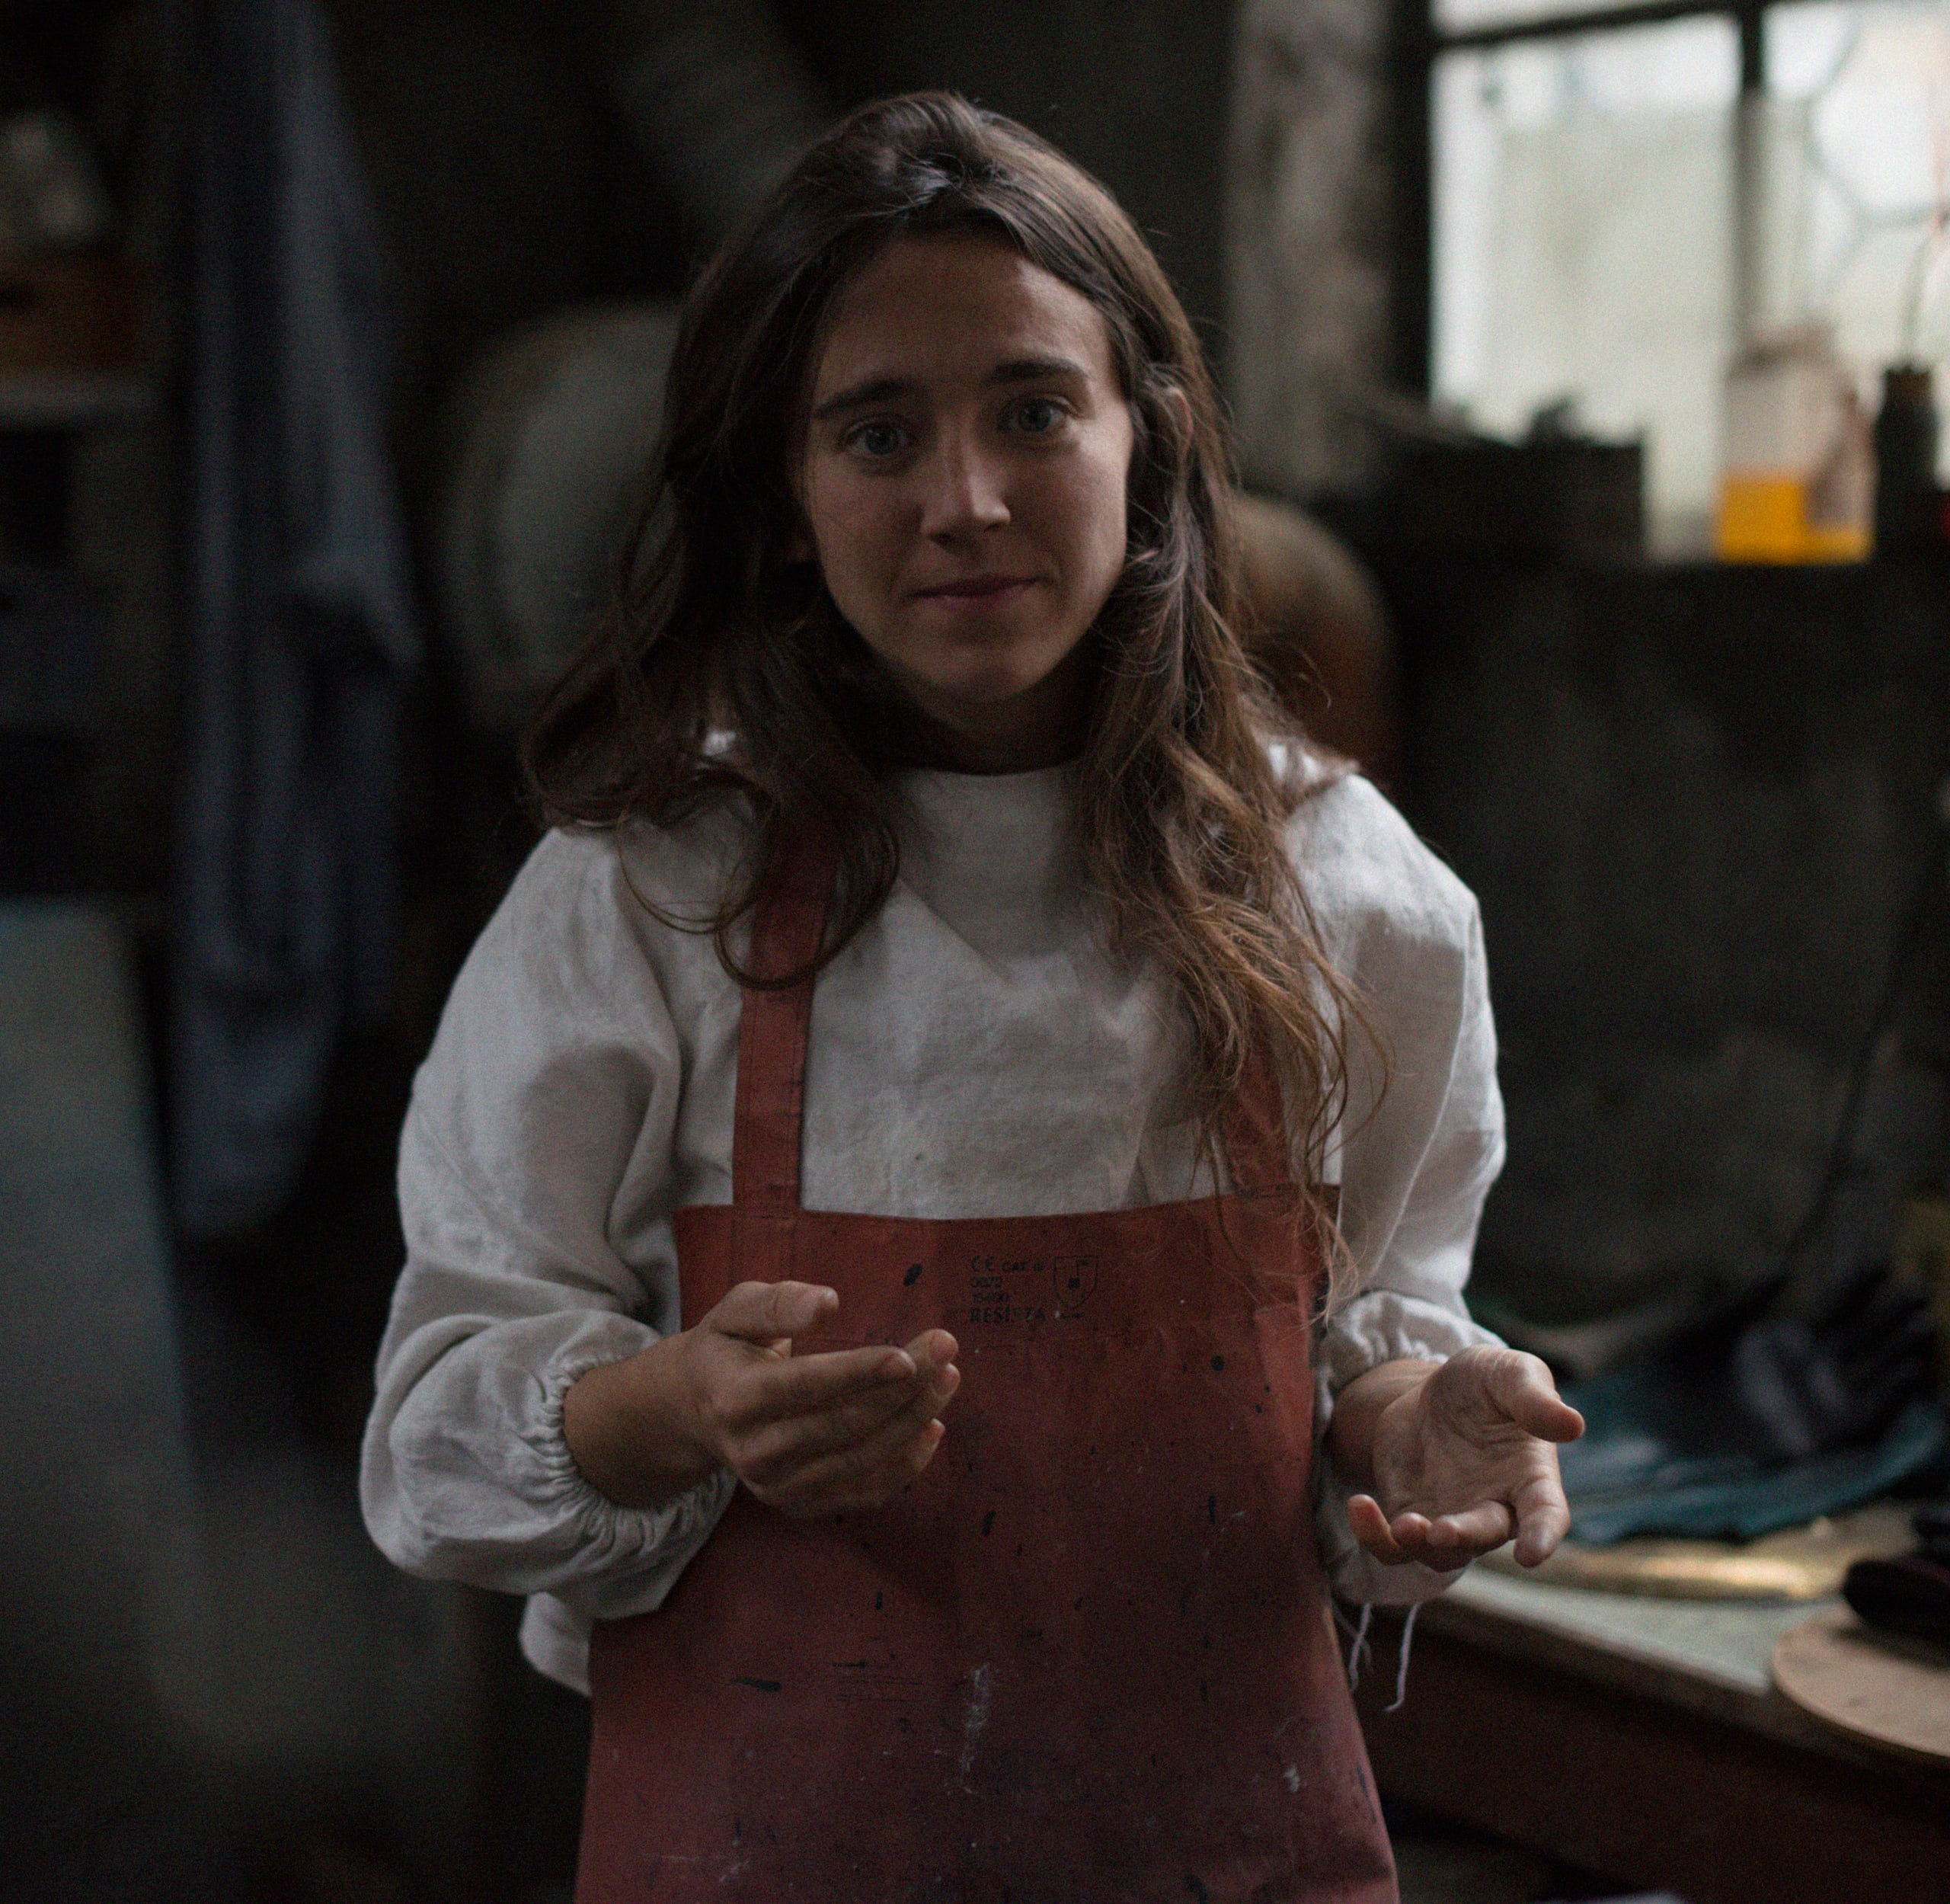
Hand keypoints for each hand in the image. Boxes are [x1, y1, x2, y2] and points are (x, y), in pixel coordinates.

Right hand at [563, 1280, 958, 1516]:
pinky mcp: (798, 1504)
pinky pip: (863, 1493)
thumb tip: (828, 1303)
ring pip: (861, 1458)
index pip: (804, 1387)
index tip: (908, 1355)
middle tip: (947, 1347)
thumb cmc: (728, 1346)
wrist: (695, 1411)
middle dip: (904, 1388)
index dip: (858, 1373)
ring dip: (913, 1419)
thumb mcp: (737, 1310)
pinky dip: (905, 1464)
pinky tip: (932, 1426)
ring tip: (948, 1377)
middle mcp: (753, 1452)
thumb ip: (778, 1303)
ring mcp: (776, 1486)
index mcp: (734, 1398)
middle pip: (843, 1424)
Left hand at [1333, 1348, 1583, 1570]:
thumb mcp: (1509, 1374)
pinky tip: (1358, 1505)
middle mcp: (1495, 1509)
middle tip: (1443, 1530)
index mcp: (1531, 1479)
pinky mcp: (1410, 1517)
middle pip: (1485, 1536)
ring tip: (1402, 1524)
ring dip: (1419, 1544)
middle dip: (1466, 1537)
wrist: (1430, 1394)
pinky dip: (1374, 1536)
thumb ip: (1534, 1398)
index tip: (1531, 1556)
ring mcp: (1451, 1519)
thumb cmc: (1485, 1385)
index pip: (1547, 1516)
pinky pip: (1393, 1545)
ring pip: (1438, 1554)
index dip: (1543, 1537)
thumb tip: (1573, 1425)